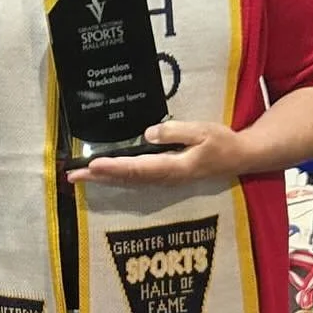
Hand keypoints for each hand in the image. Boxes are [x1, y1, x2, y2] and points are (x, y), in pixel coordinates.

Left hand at [65, 119, 251, 187]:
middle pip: (126, 179)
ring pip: (128, 182)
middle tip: (72, 175)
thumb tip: (149, 134)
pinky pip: (135, 180)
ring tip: (80, 176)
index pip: (138, 168)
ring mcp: (164, 180)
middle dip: (98, 177)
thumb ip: (174, 132)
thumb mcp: (202, 131)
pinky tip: (103, 175)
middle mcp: (166, 178)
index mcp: (174, 167)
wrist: (240, 157)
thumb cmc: (222, 142)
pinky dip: (116, 178)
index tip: (93, 165)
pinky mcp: (165, 177)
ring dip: (103, 179)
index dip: (114, 168)